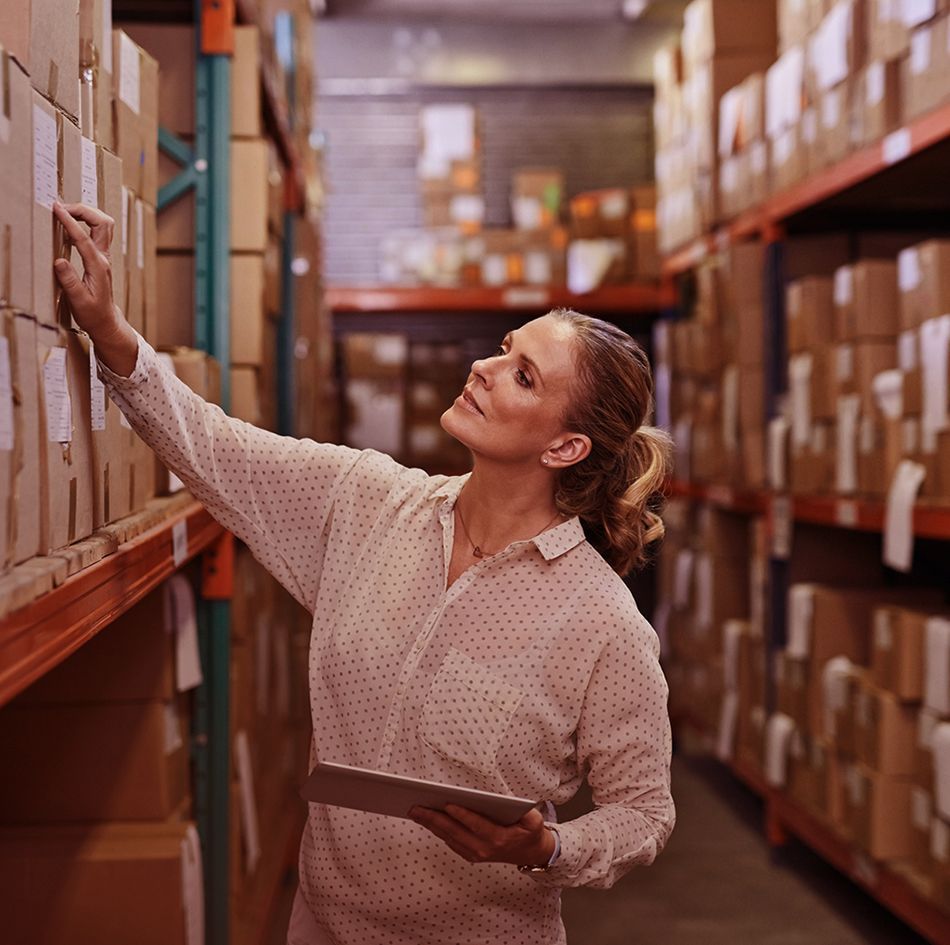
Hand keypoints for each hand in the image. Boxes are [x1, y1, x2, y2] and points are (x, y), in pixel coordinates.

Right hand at [52, 202, 137, 375]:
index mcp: (98, 267)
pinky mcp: (100, 258)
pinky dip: (85, 222)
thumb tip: (60, 261)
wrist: (106, 321)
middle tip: (62, 207)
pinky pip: (96, 232)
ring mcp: (103, 257)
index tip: (57, 209)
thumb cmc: (93, 314)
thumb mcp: (78, 301)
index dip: (70, 221)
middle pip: (103, 223)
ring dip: (86, 214)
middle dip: (84, 210)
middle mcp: (103, 258)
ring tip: (66, 212)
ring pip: (103, 225)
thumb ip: (69, 281)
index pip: (84, 238)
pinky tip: (70, 224)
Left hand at [409, 804, 555, 866]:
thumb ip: (528, 813)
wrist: (531, 852)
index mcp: (499, 839)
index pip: (476, 825)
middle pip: (455, 832)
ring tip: (415, 811)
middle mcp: (484, 850)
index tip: (447, 803)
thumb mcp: (534, 820)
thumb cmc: (530, 831)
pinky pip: (451, 842)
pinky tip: (427, 820)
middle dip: (434, 819)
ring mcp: (476, 854)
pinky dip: (438, 831)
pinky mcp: (471, 855)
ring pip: (449, 838)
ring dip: (431, 825)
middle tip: (416, 807)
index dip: (461, 814)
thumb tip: (511, 803)